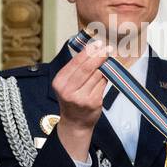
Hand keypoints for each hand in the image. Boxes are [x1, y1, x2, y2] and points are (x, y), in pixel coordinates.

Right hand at [52, 40, 109, 163]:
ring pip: (97, 75)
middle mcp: (68, 90)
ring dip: (104, 67)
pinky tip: (106, 75)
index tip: (97, 44)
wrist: (75, 122)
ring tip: (107, 61)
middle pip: (87, 68)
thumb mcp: (67, 84)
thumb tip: (93, 50)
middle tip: (107, 49)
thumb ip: (76, 70)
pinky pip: (103, 84)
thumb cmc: (72, 99)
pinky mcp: (93, 102)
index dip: (87, 52)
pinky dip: (105, 78)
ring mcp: (81, 97)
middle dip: (99, 56)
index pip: (75, 63)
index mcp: (59, 82)